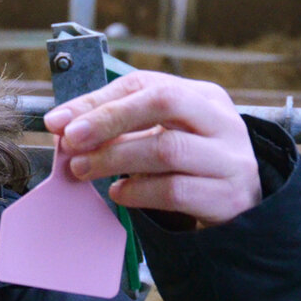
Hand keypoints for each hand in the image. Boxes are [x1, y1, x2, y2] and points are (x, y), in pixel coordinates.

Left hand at [42, 70, 262, 228]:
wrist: (242, 216)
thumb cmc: (192, 170)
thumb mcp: (165, 138)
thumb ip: (123, 128)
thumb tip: (65, 125)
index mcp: (204, 96)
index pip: (145, 84)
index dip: (97, 100)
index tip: (58, 120)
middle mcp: (222, 121)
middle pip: (162, 102)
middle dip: (108, 119)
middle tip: (71, 140)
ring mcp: (230, 159)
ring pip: (166, 148)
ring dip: (115, 158)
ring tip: (83, 170)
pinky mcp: (228, 196)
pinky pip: (175, 190)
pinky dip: (138, 191)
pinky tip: (119, 194)